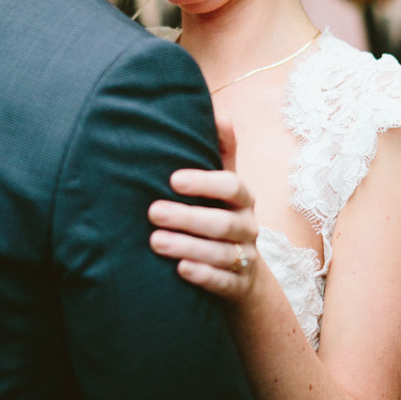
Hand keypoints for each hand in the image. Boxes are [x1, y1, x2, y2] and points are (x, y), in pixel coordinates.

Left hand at [149, 112, 261, 299]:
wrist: (244, 276)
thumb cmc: (223, 221)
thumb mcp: (225, 189)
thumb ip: (222, 153)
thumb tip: (220, 113)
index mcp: (242, 201)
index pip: (232, 186)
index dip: (205, 183)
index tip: (173, 180)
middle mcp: (247, 228)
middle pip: (224, 223)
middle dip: (189, 217)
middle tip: (153, 211)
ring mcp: (245, 258)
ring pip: (224, 254)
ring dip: (190, 247)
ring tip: (157, 242)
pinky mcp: (238, 286)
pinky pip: (225, 282)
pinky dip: (205, 276)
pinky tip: (181, 271)